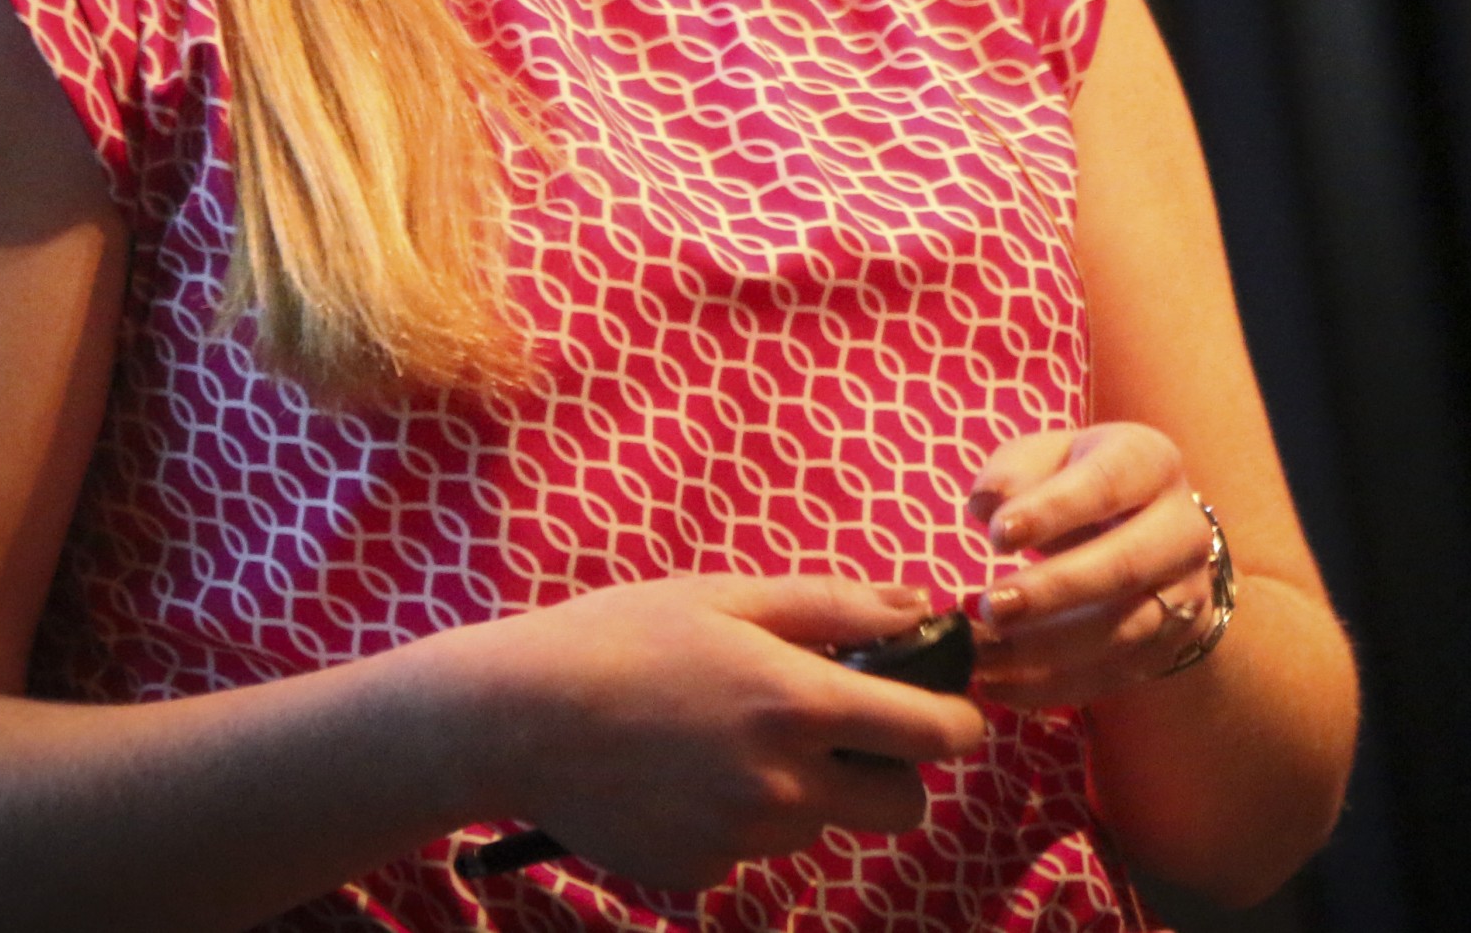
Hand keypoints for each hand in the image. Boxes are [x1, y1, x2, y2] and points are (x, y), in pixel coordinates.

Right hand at [455, 575, 988, 889]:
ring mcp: (743, 839)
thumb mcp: (729, 597)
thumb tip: (920, 608)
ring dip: (810, 792)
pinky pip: (755, 850)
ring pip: (825, 827)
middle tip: (842, 728)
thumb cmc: (622, 636)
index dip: (955, 720)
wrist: (515, 720)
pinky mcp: (701, 875)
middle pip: (902, 805)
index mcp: (802, 706)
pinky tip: (688, 776)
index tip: (944, 705)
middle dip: (893, 769)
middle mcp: (785, 786)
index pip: (936, 737)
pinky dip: (743, 820)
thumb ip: (836, 606)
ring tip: (734, 739)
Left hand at [963, 424, 1218, 708]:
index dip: (1053, 511)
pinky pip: (1114, 674)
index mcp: (1150, 462)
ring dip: (1048, 650)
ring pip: (1124, 631)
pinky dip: (1052, 685)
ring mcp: (1186, 592)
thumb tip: (987, 503)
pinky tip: (998, 685)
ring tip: (982, 654)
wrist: (1147, 531)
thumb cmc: (1080, 484)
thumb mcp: (1049, 458)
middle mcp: (1182, 528)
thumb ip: (1014, 470)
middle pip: (1125, 566)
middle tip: (990, 608)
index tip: (996, 536)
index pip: (1106, 485)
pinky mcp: (1171, 644)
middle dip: (1054, 591)